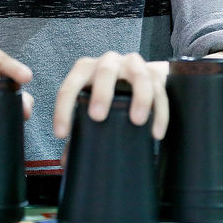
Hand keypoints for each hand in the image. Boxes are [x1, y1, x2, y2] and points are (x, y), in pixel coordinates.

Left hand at [53, 52, 168, 140]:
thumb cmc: (106, 93)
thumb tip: (67, 160)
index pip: (70, 86)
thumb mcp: (89, 102)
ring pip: (138, 76)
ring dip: (139, 98)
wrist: (136, 74)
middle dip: (101, 93)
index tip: (62, 134)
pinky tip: (156, 133)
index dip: (63, 109)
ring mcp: (133, 65)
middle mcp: (109, 62)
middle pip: (105, 71)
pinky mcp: (155, 74)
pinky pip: (159, 91)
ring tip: (137, 121)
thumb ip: (80, 128)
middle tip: (98, 117)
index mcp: (85, 69)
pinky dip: (160, 113)